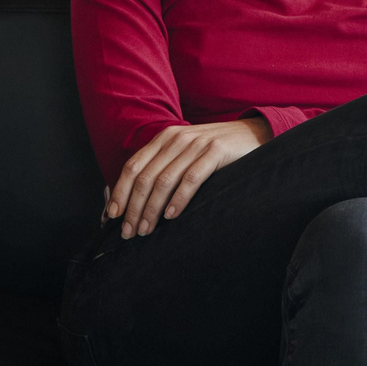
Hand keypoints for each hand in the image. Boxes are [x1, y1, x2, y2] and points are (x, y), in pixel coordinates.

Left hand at [107, 118, 271, 238]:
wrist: (253, 134)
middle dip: (133, 208)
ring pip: (164, 180)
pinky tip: (171, 215)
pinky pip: (190, 179)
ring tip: (146, 230)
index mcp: (165, 138)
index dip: (120, 192)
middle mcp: (177, 138)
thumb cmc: (216, 150)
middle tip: (129, 232)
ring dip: (151, 209)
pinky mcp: (216, 151)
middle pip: (145, 177)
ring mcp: (196, 144)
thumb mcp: (186, 152)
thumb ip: (164, 166)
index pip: (133, 166)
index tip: (112, 216)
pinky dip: (178, 199)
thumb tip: (136, 198)